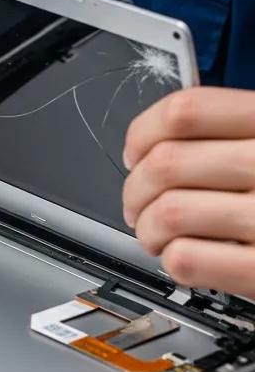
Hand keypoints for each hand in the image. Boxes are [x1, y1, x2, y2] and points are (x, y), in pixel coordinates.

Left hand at [123, 87, 254, 294]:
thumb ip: (235, 136)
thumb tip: (156, 143)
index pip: (186, 112)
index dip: (142, 133)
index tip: (136, 152)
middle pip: (166, 165)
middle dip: (136, 190)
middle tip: (137, 205)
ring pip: (169, 213)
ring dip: (148, 230)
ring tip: (156, 236)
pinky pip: (190, 259)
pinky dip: (173, 260)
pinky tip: (185, 259)